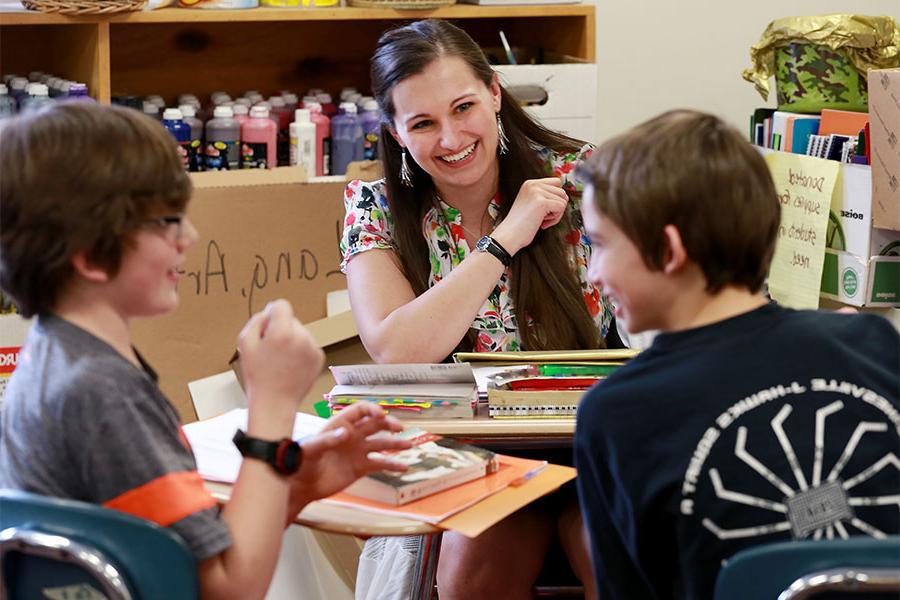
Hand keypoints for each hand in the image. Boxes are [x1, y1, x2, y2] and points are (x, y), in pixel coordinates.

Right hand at [238, 299, 323, 436]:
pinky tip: (291, 366)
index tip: (267, 328)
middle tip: (270, 351)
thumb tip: (269, 312)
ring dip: (291, 340)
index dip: (271, 314)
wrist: (275, 403)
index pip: (282, 305)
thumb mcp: (245, 344)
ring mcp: (313, 347)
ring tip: (281, 361)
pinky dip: (300, 351)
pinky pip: (308, 344)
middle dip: (281, 329)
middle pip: (291, 320)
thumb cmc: (258, 375)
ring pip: (300, 332)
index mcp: (283, 331)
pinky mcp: (319, 357)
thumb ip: (256, 321)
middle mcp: (302, 337)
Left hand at [288, 403, 411, 504]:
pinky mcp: (360, 468)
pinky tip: (404, 467)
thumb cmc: (300, 463)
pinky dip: (393, 465)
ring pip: (381, 443)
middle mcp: (352, 435)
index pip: (360, 411)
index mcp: (339, 425)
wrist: (300, 486)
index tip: (382, 416)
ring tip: (410, 445)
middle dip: (389, 424)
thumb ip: (327, 440)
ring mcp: (357, 451)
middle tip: (400, 428)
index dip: (372, 410)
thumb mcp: (310, 450)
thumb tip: (347, 433)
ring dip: (396, 443)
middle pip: (375, 424)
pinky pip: (380, 464)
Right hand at [491, 177, 568, 254]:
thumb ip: (545, 196)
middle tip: (542, 217)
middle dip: (556, 207)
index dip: (555, 197)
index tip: (543, 210)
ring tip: (541, 220)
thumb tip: (565, 195)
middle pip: (562, 192)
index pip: (557, 182)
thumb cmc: (521, 225)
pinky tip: (542, 223)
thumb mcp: (532, 204)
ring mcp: (537, 192)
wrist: (509, 236)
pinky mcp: (542, 202)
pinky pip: (561, 208)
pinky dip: (555, 219)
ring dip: (556, 214)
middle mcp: (533, 184)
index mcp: (530, 183)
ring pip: (563, 200)